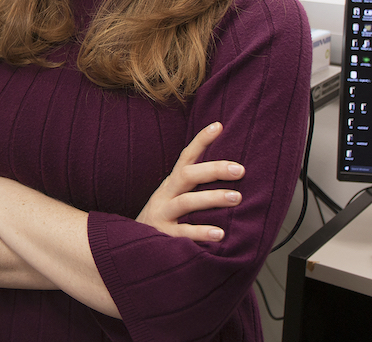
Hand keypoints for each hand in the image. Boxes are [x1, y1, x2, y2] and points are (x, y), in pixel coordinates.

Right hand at [136, 122, 244, 241]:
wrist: (131, 245)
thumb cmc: (164, 219)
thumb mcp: (175, 197)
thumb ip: (195, 187)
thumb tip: (230, 172)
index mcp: (172, 184)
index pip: (186, 157)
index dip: (200, 141)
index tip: (218, 125)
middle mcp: (165, 195)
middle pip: (187, 175)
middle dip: (213, 169)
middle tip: (240, 169)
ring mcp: (162, 214)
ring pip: (186, 201)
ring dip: (212, 198)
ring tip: (236, 197)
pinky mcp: (163, 235)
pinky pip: (183, 232)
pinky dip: (201, 232)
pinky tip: (220, 234)